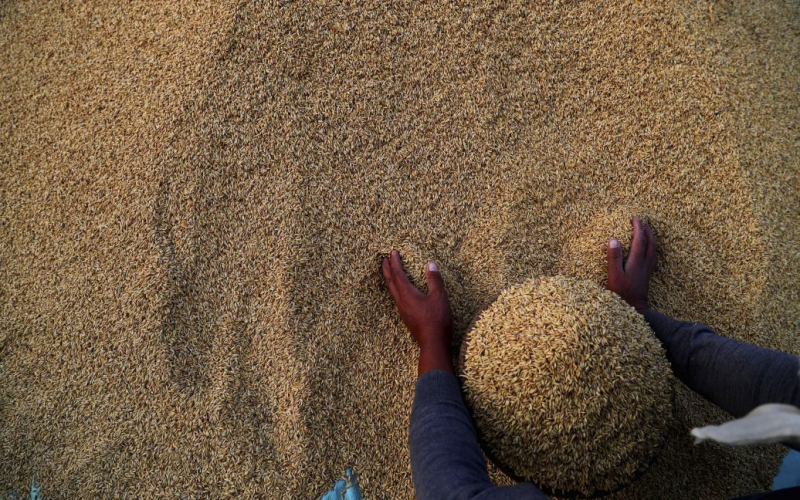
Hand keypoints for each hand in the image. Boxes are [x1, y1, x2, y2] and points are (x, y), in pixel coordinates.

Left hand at [382, 250, 453, 374]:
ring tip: (389, 271)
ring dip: (389, 278)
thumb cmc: (437, 319)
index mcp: (407, 293)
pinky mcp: (405, 315)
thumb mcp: (439, 296)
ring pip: (391, 290)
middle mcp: (401, 300)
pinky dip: (394, 288)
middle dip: (387, 269)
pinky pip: (396, 297)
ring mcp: (402, 309)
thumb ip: (434, 279)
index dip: (395, 262)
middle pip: (390, 281)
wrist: (433, 342)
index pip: (398, 273)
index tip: (393, 252)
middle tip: (384, 258)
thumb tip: (431, 264)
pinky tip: (399, 290)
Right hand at [607, 216, 656, 312]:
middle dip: (648, 231)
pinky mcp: (647, 275)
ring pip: (654, 250)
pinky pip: (653, 257)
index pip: (639, 240)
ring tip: (648, 232)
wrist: (634, 309)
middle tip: (644, 222)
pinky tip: (649, 250)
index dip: (638, 228)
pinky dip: (652, 249)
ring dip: (652, 239)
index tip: (635, 218)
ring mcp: (647, 270)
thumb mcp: (614, 275)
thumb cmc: (621, 293)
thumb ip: (614, 257)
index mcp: (637, 261)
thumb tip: (614, 239)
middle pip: (650, 243)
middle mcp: (645, 264)